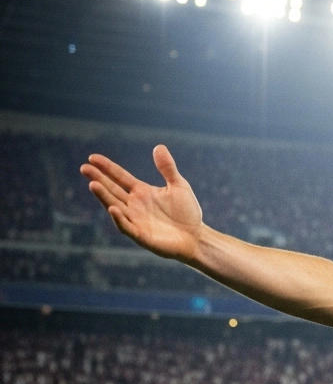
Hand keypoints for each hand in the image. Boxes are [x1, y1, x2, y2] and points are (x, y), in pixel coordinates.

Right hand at [81, 145, 204, 262]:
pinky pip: (127, 226)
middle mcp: (134, 205)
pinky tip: (113, 208)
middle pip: (112, 190)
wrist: (196, 236)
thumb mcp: (179, 186)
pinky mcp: (141, 235)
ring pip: (114, 206)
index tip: (92, 157)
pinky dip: (119, 218)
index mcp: (141, 191)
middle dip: (98, 179)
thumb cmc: (186, 212)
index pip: (119, 177)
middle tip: (84, 168)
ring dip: (104, 197)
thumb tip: (159, 146)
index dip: (107, 167)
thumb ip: (167, 168)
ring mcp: (136, 220)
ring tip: (93, 184)